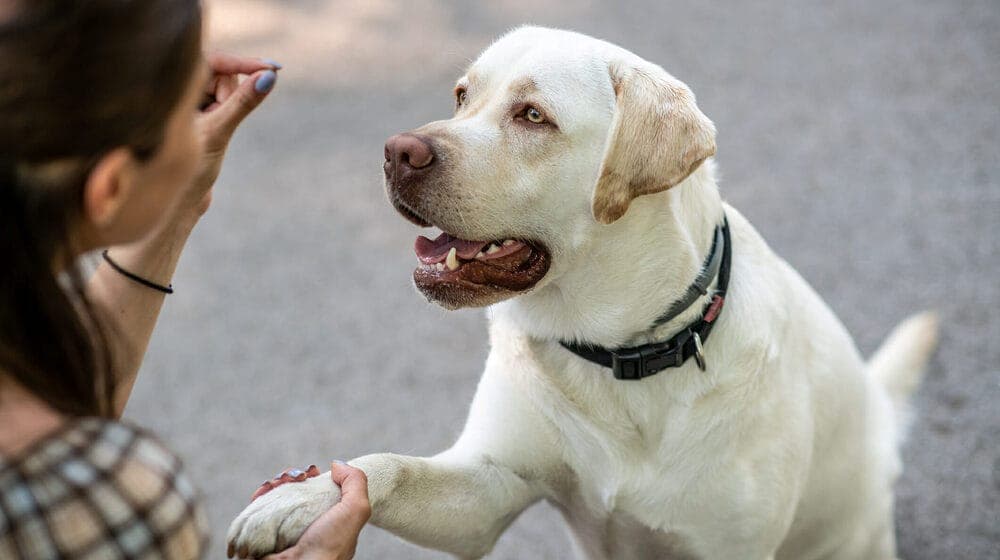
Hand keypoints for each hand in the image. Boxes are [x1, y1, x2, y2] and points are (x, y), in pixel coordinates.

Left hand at [181, 53, 279, 220]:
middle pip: (220, 74)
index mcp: (169, 86)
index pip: (214, 60)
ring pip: (223, 89)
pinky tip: (209, 135)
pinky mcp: (192, 110)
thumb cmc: (186, 169)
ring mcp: (183, 99)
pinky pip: (222, 101)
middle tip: (219, 121)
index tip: (273, 69)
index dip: (244, 63)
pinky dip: (225, 114)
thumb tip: (269, 77)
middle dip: (229, 96)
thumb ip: (243, 102)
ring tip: (210, 133)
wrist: (174, 200)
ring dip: (227, 109)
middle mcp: (173, 88)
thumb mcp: (219, 131)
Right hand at [229, 462, 370, 559]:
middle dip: (291, 476)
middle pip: (295, 491)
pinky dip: (259, 496)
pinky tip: (262, 491)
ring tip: (275, 482)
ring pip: (275, 498)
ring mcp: (283, 529)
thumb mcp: (355, 511)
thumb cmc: (330, 545)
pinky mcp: (262, 534)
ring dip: (274, 483)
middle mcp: (305, 525)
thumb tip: (336, 464)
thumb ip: (355, 482)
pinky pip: (257, 510)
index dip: (313, 477)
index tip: (311, 472)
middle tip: (293, 477)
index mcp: (327, 520)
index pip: (318, 492)